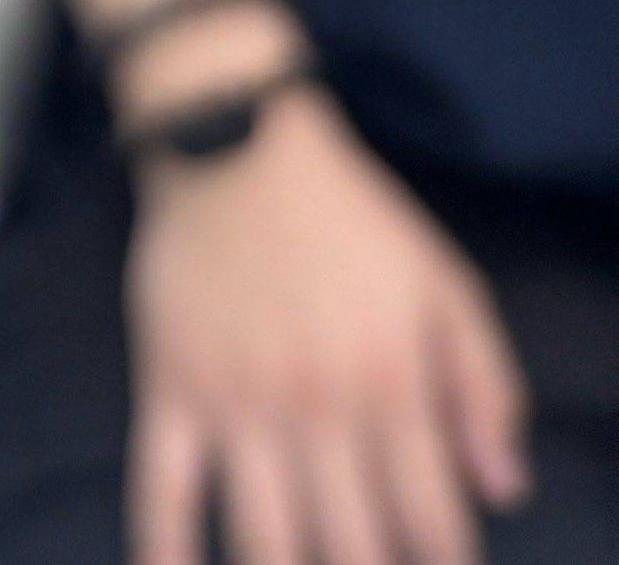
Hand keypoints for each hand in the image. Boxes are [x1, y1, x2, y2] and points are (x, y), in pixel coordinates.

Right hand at [128, 86, 532, 564]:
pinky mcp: (171, 384)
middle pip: (351, 548)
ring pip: (264, 536)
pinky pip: (159, 483)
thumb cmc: (349, 216)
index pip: (431, 523)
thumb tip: (504, 491)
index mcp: (390, 384)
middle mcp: (316, 407)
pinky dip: (163, 547)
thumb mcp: (444, 283)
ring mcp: (237, 401)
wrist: (235, 142)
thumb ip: (487, 386)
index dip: (443, 564)